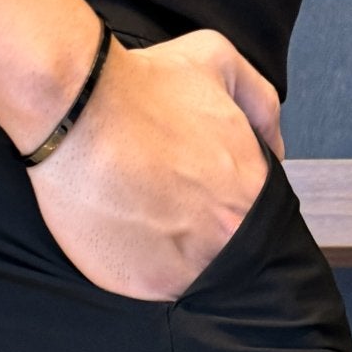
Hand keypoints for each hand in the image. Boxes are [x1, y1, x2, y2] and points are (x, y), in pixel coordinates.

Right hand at [27, 30, 282, 300]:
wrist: (76, 112)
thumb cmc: (141, 86)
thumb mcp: (217, 61)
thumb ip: (260, 102)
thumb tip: (275, 147)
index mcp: (252, 190)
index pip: (259, 218)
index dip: (230, 206)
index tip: (204, 195)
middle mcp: (228, 236)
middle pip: (231, 251)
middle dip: (208, 232)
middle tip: (172, 208)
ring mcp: (190, 267)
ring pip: (197, 276)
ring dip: (179, 256)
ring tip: (147, 220)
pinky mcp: (148, 286)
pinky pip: (157, 290)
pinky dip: (145, 268)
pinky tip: (127, 235)